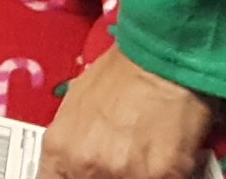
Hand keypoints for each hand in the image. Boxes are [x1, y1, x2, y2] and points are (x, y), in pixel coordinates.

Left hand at [44, 47, 214, 178]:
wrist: (159, 57)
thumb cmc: (118, 76)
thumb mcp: (74, 109)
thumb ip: (72, 145)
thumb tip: (75, 165)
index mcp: (60, 150)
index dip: (71, 178)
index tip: (81, 173)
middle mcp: (87, 166)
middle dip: (107, 176)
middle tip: (120, 158)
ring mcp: (125, 174)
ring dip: (137, 174)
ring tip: (143, 156)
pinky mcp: (163, 175)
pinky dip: (164, 175)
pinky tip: (164, 158)